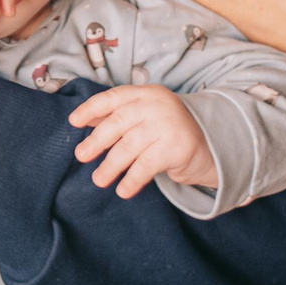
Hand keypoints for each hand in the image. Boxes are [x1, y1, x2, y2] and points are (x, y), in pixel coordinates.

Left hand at [68, 86, 215, 197]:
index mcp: (146, 94)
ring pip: (129, 146)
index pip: (113, 97)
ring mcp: (168, 125)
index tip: (73, 122)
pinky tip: (122, 191)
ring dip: (110, 165)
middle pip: (118, 122)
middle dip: (97, 140)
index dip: (91, 108)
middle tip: (81, 156)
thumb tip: (83, 121)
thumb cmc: (168, 132)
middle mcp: (157, 105)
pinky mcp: (176, 147)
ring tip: (98, 180)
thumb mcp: (145, 118)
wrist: (211, 148)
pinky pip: (145, 166)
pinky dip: (131, 180)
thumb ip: (118, 117)